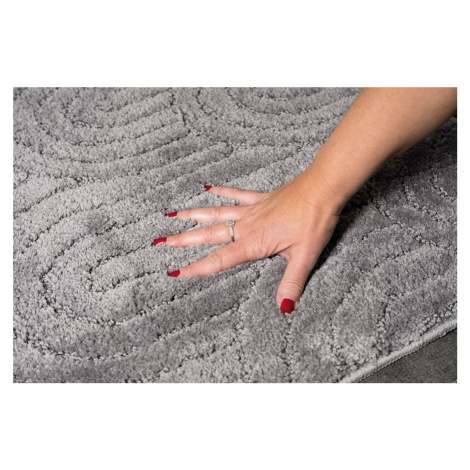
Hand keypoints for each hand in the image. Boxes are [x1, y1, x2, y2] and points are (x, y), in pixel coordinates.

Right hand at [156, 177, 339, 313]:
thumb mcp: (304, 256)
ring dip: (193, 215)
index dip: (197, 268)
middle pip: (209, 234)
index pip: (220, 259)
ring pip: (216, 213)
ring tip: (172, 215)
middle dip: (184, 240)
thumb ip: (291, 283)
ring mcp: (252, 210)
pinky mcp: (261, 198)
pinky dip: (222, 191)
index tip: (175, 272)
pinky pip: (236, 194)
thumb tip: (283, 308)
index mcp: (253, 242)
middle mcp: (246, 225)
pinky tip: (208, 188)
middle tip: (161, 242)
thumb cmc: (314, 221)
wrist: (322, 189)